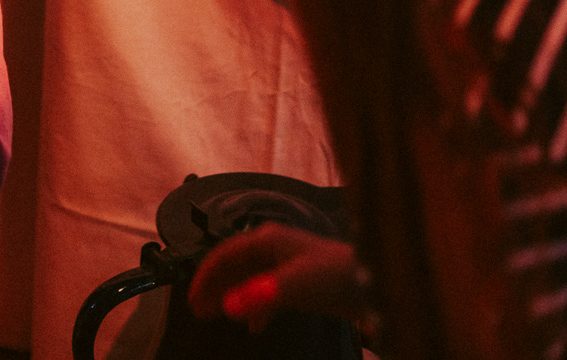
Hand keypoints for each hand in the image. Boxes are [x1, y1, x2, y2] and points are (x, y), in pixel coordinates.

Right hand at [188, 226, 361, 329]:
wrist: (375, 282)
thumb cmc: (336, 275)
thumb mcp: (294, 284)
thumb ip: (259, 295)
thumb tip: (227, 307)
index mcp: (267, 240)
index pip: (224, 254)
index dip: (205, 276)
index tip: (191, 299)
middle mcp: (273, 248)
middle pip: (233, 265)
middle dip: (215, 287)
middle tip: (198, 310)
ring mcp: (286, 265)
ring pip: (248, 279)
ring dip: (232, 297)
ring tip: (218, 317)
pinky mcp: (299, 283)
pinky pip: (266, 293)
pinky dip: (256, 308)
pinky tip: (255, 326)